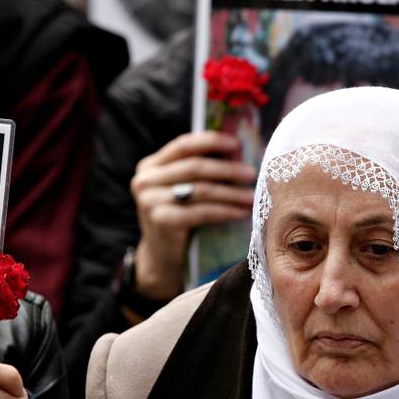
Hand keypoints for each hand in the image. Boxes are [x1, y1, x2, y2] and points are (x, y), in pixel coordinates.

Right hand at [131, 131, 256, 300]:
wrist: (161, 257)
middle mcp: (145, 180)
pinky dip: (225, 211)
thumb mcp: (182, 189)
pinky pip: (201, 212)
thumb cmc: (180, 218)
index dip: (210, 141)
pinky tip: (242, 213)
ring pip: (200, 190)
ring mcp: (150, 201)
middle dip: (227, 169)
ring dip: (231, 193)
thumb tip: (238, 151)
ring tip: (253, 196)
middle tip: (251, 173)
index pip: (183, 145)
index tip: (236, 143)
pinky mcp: (161, 221)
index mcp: (151, 166)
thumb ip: (198, 171)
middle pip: (194, 167)